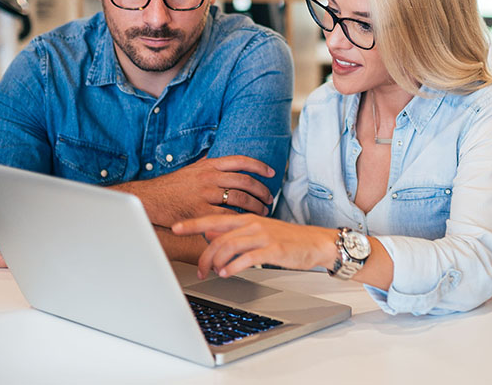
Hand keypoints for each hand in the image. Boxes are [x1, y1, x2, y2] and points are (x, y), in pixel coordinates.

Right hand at [115, 155, 275, 225]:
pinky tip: (245, 223)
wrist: (150, 199)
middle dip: (261, 191)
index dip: (259, 166)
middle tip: (269, 199)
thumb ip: (208, 167)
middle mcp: (209, 177)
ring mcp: (206, 193)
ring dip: (255, 206)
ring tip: (262, 211)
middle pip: (245, 181)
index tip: (271, 173)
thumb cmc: (169, 187)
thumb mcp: (191, 170)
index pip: (240, 161)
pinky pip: (226, 215)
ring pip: (240, 199)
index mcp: (209, 165)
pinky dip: (238, 219)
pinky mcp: (201, 210)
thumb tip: (224, 165)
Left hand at [172, 214, 336, 278]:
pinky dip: (233, 266)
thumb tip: (210, 234)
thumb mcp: (258, 231)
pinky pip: (247, 258)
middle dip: (203, 254)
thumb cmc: (287, 239)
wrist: (315, 242)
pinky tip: (228, 273)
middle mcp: (252, 224)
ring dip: (216, 261)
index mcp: (247, 219)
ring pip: (229, 246)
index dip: (193, 224)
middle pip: (218, 236)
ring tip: (212, 273)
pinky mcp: (272, 249)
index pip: (214, 219)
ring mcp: (262, 236)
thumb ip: (234, 232)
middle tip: (198, 269)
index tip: (176, 228)